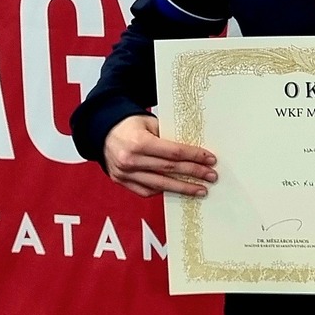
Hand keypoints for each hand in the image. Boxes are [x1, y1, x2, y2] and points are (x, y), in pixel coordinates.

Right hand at [103, 115, 218, 197]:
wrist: (102, 132)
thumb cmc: (130, 125)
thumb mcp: (150, 123)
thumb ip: (169, 136)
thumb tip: (194, 149)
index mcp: (139, 143)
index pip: (174, 153)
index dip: (195, 157)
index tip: (210, 160)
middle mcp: (131, 160)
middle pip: (170, 169)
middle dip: (194, 173)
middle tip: (211, 177)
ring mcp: (124, 173)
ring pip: (160, 185)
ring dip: (183, 188)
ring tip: (200, 190)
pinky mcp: (121, 182)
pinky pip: (146, 191)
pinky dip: (163, 191)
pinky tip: (177, 190)